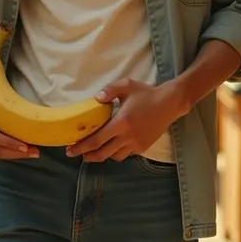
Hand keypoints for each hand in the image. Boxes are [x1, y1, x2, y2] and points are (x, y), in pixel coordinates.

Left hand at [67, 78, 186, 161]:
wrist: (169, 103)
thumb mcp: (126, 85)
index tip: (70, 150)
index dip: (82, 147)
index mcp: (121, 122)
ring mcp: (136, 144)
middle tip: (77, 154)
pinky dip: (117, 152)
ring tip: (95, 149)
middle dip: (87, 156)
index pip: (97, 140)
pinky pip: (126, 154)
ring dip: (103, 154)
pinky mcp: (143, 147)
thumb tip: (95, 99)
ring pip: (114, 156)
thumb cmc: (146, 93)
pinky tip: (113, 145)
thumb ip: (109, 91)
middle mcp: (128, 137)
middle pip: (103, 153)